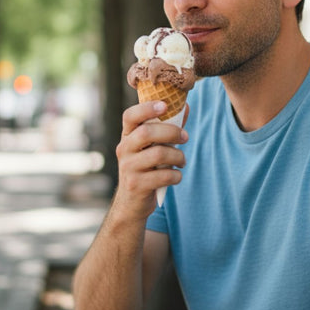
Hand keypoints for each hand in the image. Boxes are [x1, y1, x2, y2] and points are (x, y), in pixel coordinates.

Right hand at [114, 101, 188, 217]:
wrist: (131, 203)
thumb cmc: (146, 168)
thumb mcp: (151, 147)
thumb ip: (166, 127)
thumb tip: (184, 106)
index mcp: (127, 136)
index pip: (130, 116)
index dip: (146, 108)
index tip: (164, 105)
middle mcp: (124, 149)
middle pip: (147, 132)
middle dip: (172, 132)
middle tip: (186, 137)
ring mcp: (128, 168)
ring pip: (158, 154)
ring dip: (178, 156)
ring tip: (182, 161)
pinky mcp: (136, 185)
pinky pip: (163, 176)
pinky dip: (176, 175)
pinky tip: (176, 176)